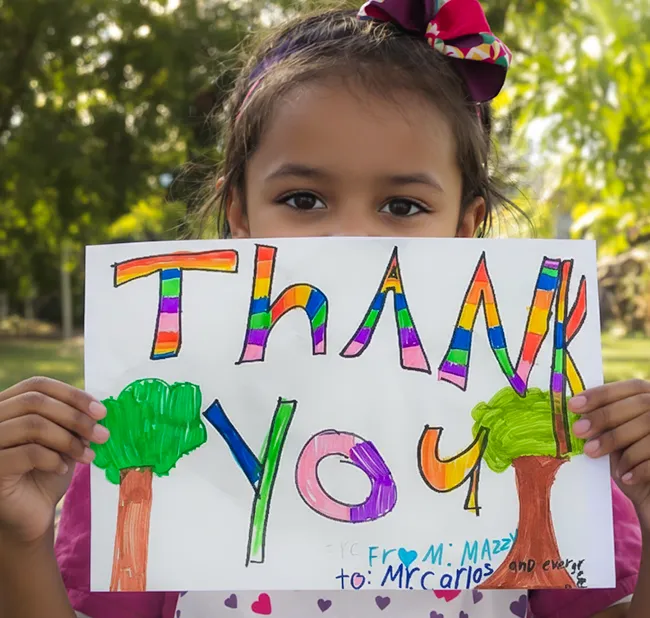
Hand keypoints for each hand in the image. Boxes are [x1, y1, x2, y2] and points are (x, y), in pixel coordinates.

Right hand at [0, 377, 108, 545]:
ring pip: (32, 425)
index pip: (37, 385)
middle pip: (35, 401)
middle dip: (76, 417)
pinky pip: (28, 453)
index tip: (101, 412)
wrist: (30, 515)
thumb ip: (74, 419)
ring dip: (69, 439)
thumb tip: (97, 408)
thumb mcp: (64, 439)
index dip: (72, 394)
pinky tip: (63, 468)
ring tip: (88, 455)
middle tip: (102, 434)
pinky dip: (54, 459)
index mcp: (7, 406)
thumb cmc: (47, 472)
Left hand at [570, 379, 649, 529]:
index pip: (632, 387)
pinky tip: (624, 477)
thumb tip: (579, 412)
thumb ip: (606, 423)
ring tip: (592, 453)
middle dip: (605, 416)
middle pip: (640, 405)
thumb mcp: (618, 439)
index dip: (603, 394)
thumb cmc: (632, 463)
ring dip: (614, 440)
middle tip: (578, 430)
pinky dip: (637, 467)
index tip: (574, 405)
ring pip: (648, 427)